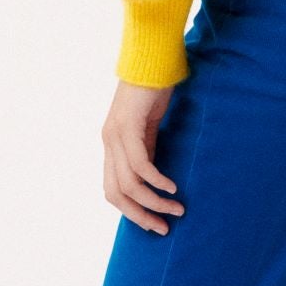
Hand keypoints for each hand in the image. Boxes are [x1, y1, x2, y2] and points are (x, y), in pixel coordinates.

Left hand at [102, 79, 185, 233]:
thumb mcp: (148, 126)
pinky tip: (172, 188)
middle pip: (117, 193)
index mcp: (111, 145)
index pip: (112, 189)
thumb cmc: (154, 90)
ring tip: (176, 209)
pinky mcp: (129, 126)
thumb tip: (156, 177)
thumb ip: (147, 148)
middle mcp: (109, 142)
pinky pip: (140, 164)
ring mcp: (116, 134)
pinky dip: (156, 181)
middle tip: (163, 227)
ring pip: (129, 183)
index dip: (131, 211)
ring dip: (154, 202)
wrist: (152, 59)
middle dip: (140, 215)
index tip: (154, 223)